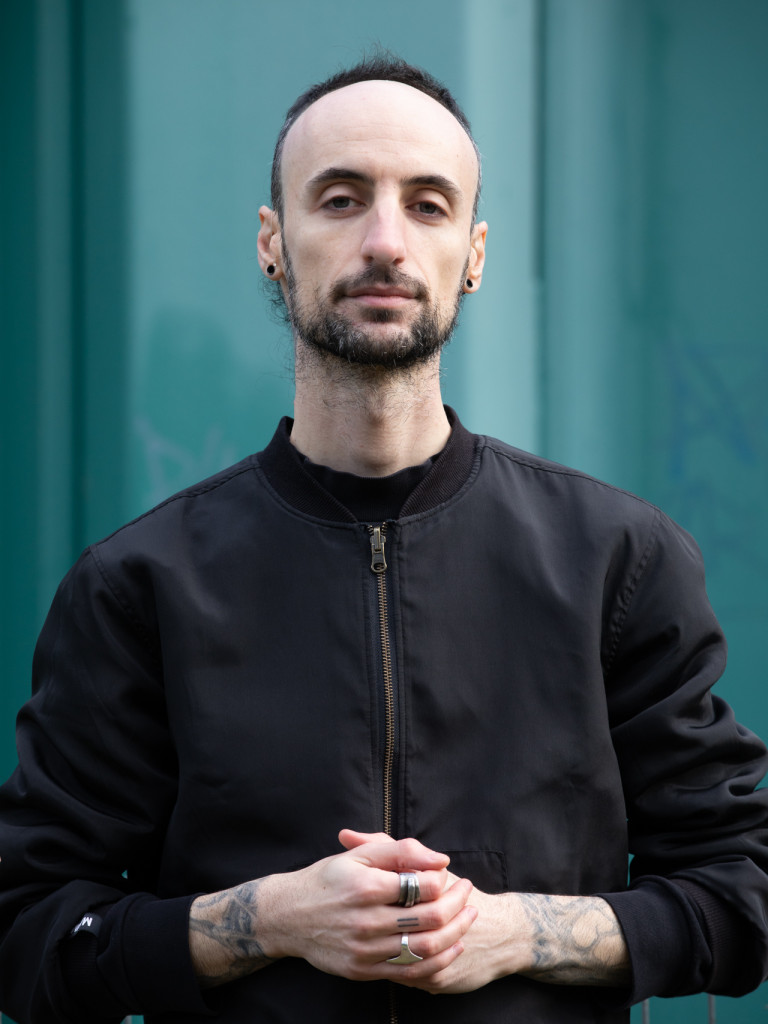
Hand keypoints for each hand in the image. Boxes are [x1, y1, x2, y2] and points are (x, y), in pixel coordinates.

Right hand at [190, 831, 475, 987]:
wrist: (288, 916)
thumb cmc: (327, 878)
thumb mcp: (359, 855)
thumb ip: (400, 851)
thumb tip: (440, 859)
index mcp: (366, 886)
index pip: (422, 886)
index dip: (446, 881)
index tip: (456, 876)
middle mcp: (365, 920)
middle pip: (429, 920)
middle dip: (458, 907)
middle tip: (469, 895)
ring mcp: (363, 949)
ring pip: (423, 949)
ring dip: (454, 935)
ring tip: (467, 920)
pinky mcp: (361, 970)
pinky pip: (408, 972)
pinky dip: (436, 962)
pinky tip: (450, 948)